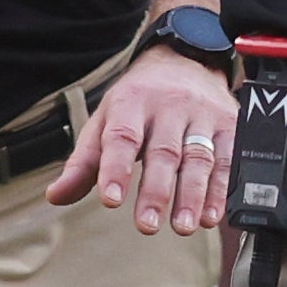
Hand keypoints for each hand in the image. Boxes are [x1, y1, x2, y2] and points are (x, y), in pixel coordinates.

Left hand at [48, 45, 232, 236]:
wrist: (186, 60)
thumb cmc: (139, 99)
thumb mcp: (105, 120)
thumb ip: (84, 162)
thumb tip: (56, 196)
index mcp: (132, 102)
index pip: (123, 137)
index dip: (116, 169)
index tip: (111, 199)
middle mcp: (169, 106)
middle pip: (163, 152)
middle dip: (155, 192)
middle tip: (146, 225)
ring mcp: (202, 115)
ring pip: (199, 158)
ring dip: (192, 196)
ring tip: (183, 226)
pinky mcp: (230, 125)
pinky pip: (228, 160)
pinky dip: (221, 191)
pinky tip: (212, 215)